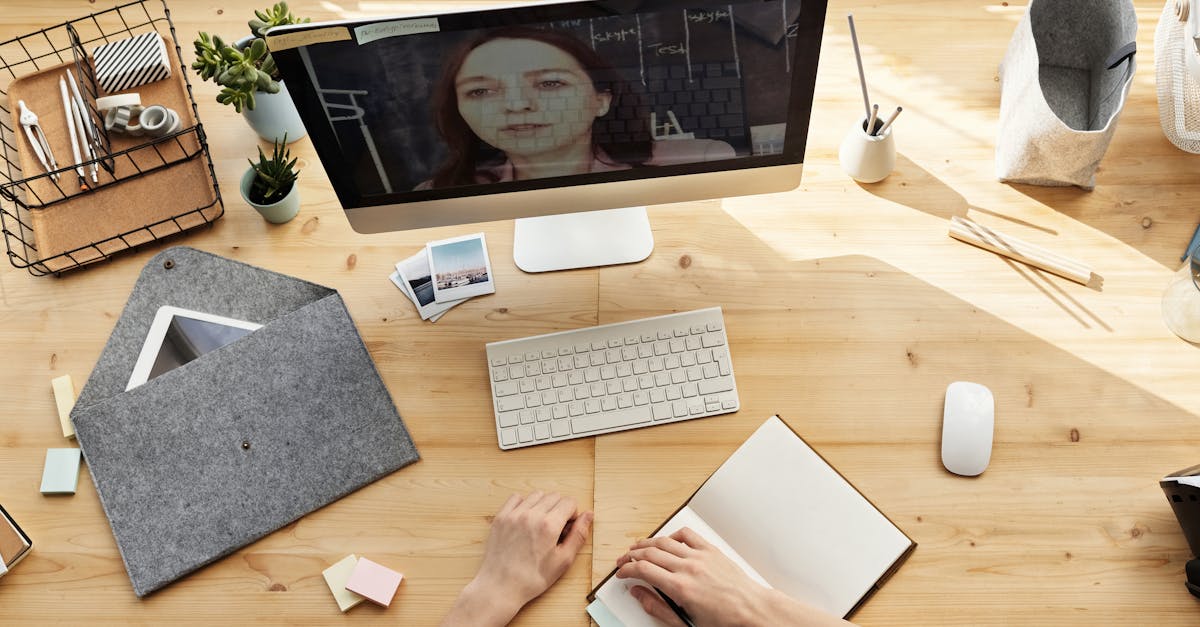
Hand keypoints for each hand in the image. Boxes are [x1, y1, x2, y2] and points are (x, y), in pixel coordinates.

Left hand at [442, 492, 592, 625]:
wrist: (501, 586)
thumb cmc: (532, 578)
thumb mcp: (563, 561)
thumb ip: (578, 535)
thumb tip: (588, 515)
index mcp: (549, 525)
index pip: (569, 502)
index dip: (573, 515)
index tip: (566, 528)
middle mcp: (531, 515)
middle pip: (554, 496)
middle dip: (559, 509)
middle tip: (555, 529)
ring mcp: (514, 514)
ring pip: (537, 495)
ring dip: (543, 505)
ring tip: (540, 524)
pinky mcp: (501, 517)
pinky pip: (516, 498)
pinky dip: (524, 504)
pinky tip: (525, 519)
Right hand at [615, 527, 851, 626]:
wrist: (751, 612)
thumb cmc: (723, 621)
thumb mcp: (685, 623)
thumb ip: (658, 607)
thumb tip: (639, 593)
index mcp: (680, 587)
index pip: (642, 569)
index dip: (626, 569)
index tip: (620, 573)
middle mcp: (688, 568)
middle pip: (649, 553)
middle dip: (630, 555)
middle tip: (623, 561)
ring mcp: (700, 556)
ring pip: (664, 541)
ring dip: (646, 543)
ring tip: (636, 548)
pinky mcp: (711, 551)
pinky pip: (686, 535)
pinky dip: (672, 535)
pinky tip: (666, 542)